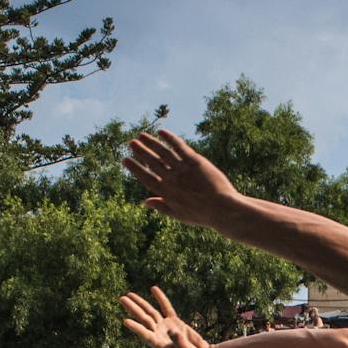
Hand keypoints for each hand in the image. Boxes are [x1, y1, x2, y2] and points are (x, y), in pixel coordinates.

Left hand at [120, 287, 210, 347]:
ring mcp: (165, 327)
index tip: (125, 321)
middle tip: (122, 299)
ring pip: (151, 312)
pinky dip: (160, 298)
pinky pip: (166, 307)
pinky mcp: (174, 321)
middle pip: (144, 319)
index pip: (145, 334)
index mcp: (159, 344)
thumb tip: (173, 331)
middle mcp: (159, 334)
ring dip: (140, 303)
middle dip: (133, 308)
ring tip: (129, 294)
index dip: (136, 328)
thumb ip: (180, 342)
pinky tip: (153, 288)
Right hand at [122, 130, 242, 228]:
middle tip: (131, 142)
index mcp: (166, 193)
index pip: (145, 177)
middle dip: (140, 151)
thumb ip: (161, 206)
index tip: (124, 159)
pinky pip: (180, 146)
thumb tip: (145, 202)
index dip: (134, 167)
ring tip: (142, 135)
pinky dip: (170, 138)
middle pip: (152, 162)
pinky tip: (162, 132)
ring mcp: (183, 169)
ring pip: (163, 152)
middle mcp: (172, 179)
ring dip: (151, 143)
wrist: (223, 210)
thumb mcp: (179, 215)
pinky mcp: (195, 161)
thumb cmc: (202, 215)